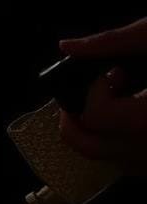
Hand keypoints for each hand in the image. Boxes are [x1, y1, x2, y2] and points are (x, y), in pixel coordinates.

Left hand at [58, 18, 146, 174]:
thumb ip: (112, 41)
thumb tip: (67, 47)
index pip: (95, 117)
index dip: (91, 91)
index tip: (109, 73)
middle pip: (89, 145)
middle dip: (77, 115)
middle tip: (95, 88)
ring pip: (105, 157)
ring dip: (94, 130)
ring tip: (120, 98)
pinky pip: (128, 162)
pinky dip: (117, 141)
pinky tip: (134, 111)